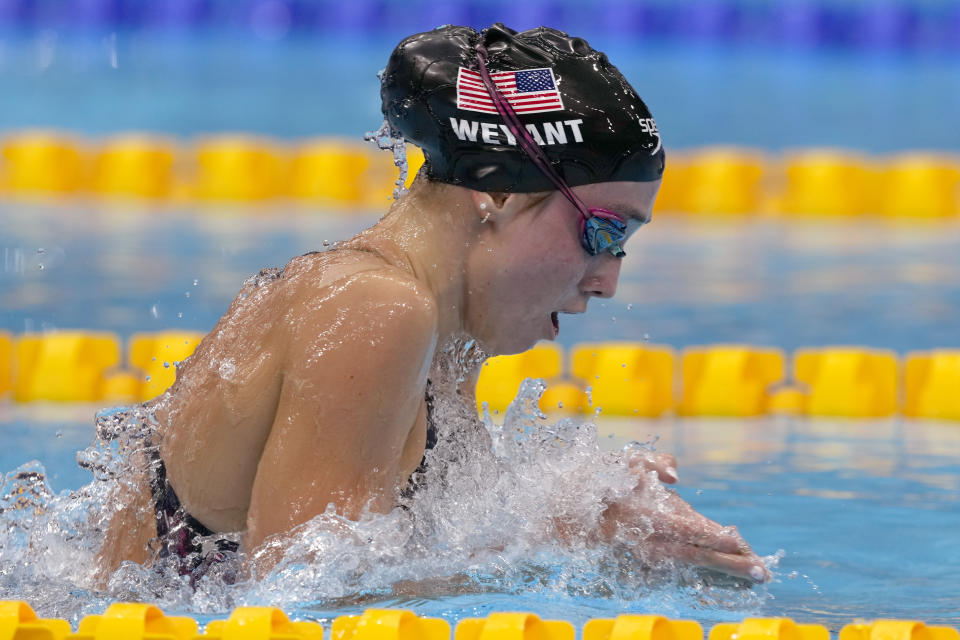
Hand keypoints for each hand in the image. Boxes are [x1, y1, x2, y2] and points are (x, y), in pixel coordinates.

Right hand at [604, 452, 770, 582]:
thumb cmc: (610, 481)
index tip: (739, 542)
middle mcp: (652, 540)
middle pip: (696, 556)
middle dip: (730, 564)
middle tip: (761, 573)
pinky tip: (729, 570)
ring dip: (723, 570)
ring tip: (753, 574)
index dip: (715, 538)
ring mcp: (652, 553)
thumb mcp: (628, 461)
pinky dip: (709, 568)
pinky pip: (684, 566)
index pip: (689, 530)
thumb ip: (655, 462)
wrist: (581, 512)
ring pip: (693, 564)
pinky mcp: (652, 559)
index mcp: (650, 516)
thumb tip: (675, 474)